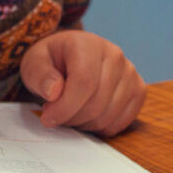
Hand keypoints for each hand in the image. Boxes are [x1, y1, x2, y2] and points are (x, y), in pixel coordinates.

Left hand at [19, 30, 145, 135]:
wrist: (70, 57)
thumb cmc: (52, 61)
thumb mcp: (34, 63)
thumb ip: (40, 75)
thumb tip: (54, 92)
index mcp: (89, 44)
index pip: (84, 82)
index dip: (65, 107)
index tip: (47, 118)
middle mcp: (115, 55)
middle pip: (96, 103)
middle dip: (71, 118)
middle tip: (54, 115)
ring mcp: (130, 73)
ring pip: (107, 116)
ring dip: (83, 124)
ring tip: (69, 113)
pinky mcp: (138, 90)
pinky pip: (120, 123)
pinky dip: (99, 127)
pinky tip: (85, 116)